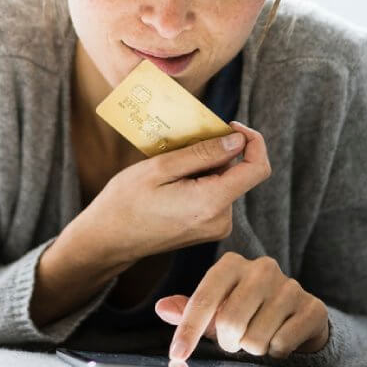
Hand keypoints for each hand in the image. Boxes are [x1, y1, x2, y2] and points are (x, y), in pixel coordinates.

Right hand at [73, 121, 271, 265]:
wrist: (108, 240)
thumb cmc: (126, 202)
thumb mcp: (160, 168)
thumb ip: (203, 154)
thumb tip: (237, 141)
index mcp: (211, 203)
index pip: (258, 169)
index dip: (253, 141)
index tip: (230, 125)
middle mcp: (221, 220)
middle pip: (238, 173)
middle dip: (217, 152)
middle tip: (183, 144)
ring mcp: (215, 227)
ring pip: (225, 182)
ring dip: (205, 166)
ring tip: (171, 166)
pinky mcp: (207, 228)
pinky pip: (215, 194)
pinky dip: (201, 179)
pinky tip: (173, 180)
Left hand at [155, 251, 329, 360]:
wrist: (298, 314)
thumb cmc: (247, 310)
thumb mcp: (216, 308)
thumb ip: (188, 309)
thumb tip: (162, 308)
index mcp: (231, 264)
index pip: (204, 299)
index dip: (189, 330)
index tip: (177, 355)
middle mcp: (261, 268)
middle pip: (230, 323)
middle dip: (229, 342)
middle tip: (235, 341)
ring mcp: (289, 286)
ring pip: (256, 338)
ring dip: (253, 348)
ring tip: (258, 336)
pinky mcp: (312, 307)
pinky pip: (282, 344)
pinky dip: (276, 351)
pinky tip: (280, 337)